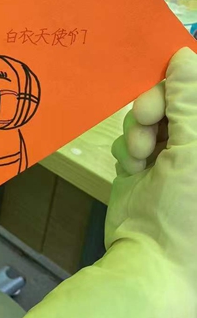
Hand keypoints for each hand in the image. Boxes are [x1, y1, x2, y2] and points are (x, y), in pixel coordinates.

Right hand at [109, 47, 196, 283]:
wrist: (152, 264)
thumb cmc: (187, 211)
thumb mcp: (194, 149)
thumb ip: (188, 100)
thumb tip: (183, 54)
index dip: (181, 83)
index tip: (165, 81)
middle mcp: (195, 147)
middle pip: (173, 100)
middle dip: (155, 106)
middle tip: (145, 119)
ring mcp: (171, 158)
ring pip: (148, 117)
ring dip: (138, 130)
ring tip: (139, 154)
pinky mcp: (142, 169)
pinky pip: (130, 139)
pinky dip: (127, 149)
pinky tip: (132, 167)